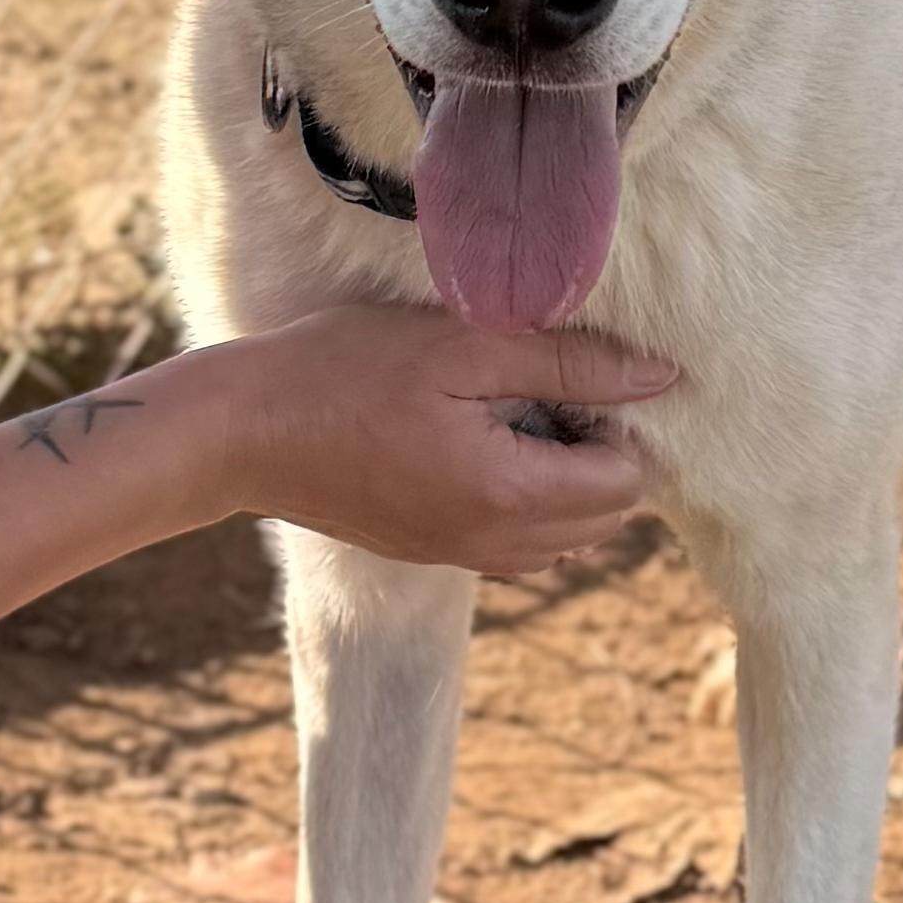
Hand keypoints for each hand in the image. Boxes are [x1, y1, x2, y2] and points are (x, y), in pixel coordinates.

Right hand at [214, 307, 674, 572]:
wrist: (242, 432)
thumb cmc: (345, 373)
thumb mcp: (464, 346)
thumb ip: (569, 364)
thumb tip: (660, 379)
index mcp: (510, 497)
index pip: (628, 482)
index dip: (619, 422)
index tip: (569, 372)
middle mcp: (495, 545)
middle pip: (606, 518)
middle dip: (600, 455)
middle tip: (545, 387)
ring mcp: (462, 556)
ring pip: (566, 537)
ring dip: (565, 479)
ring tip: (512, 411)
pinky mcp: (433, 550)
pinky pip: (518, 542)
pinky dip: (525, 498)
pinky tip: (481, 439)